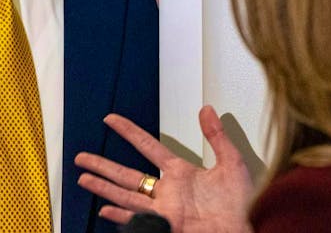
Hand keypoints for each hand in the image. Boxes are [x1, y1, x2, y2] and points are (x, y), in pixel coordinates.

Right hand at [75, 106, 253, 232]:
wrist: (249, 228)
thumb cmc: (245, 204)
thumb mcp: (232, 164)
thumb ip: (217, 137)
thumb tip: (207, 110)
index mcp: (182, 173)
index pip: (148, 147)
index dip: (129, 132)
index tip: (112, 120)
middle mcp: (168, 192)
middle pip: (127, 174)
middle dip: (103, 165)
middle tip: (81, 157)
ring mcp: (165, 210)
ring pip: (125, 195)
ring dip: (103, 187)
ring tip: (83, 178)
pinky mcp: (167, 226)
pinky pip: (138, 220)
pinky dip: (121, 216)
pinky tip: (105, 210)